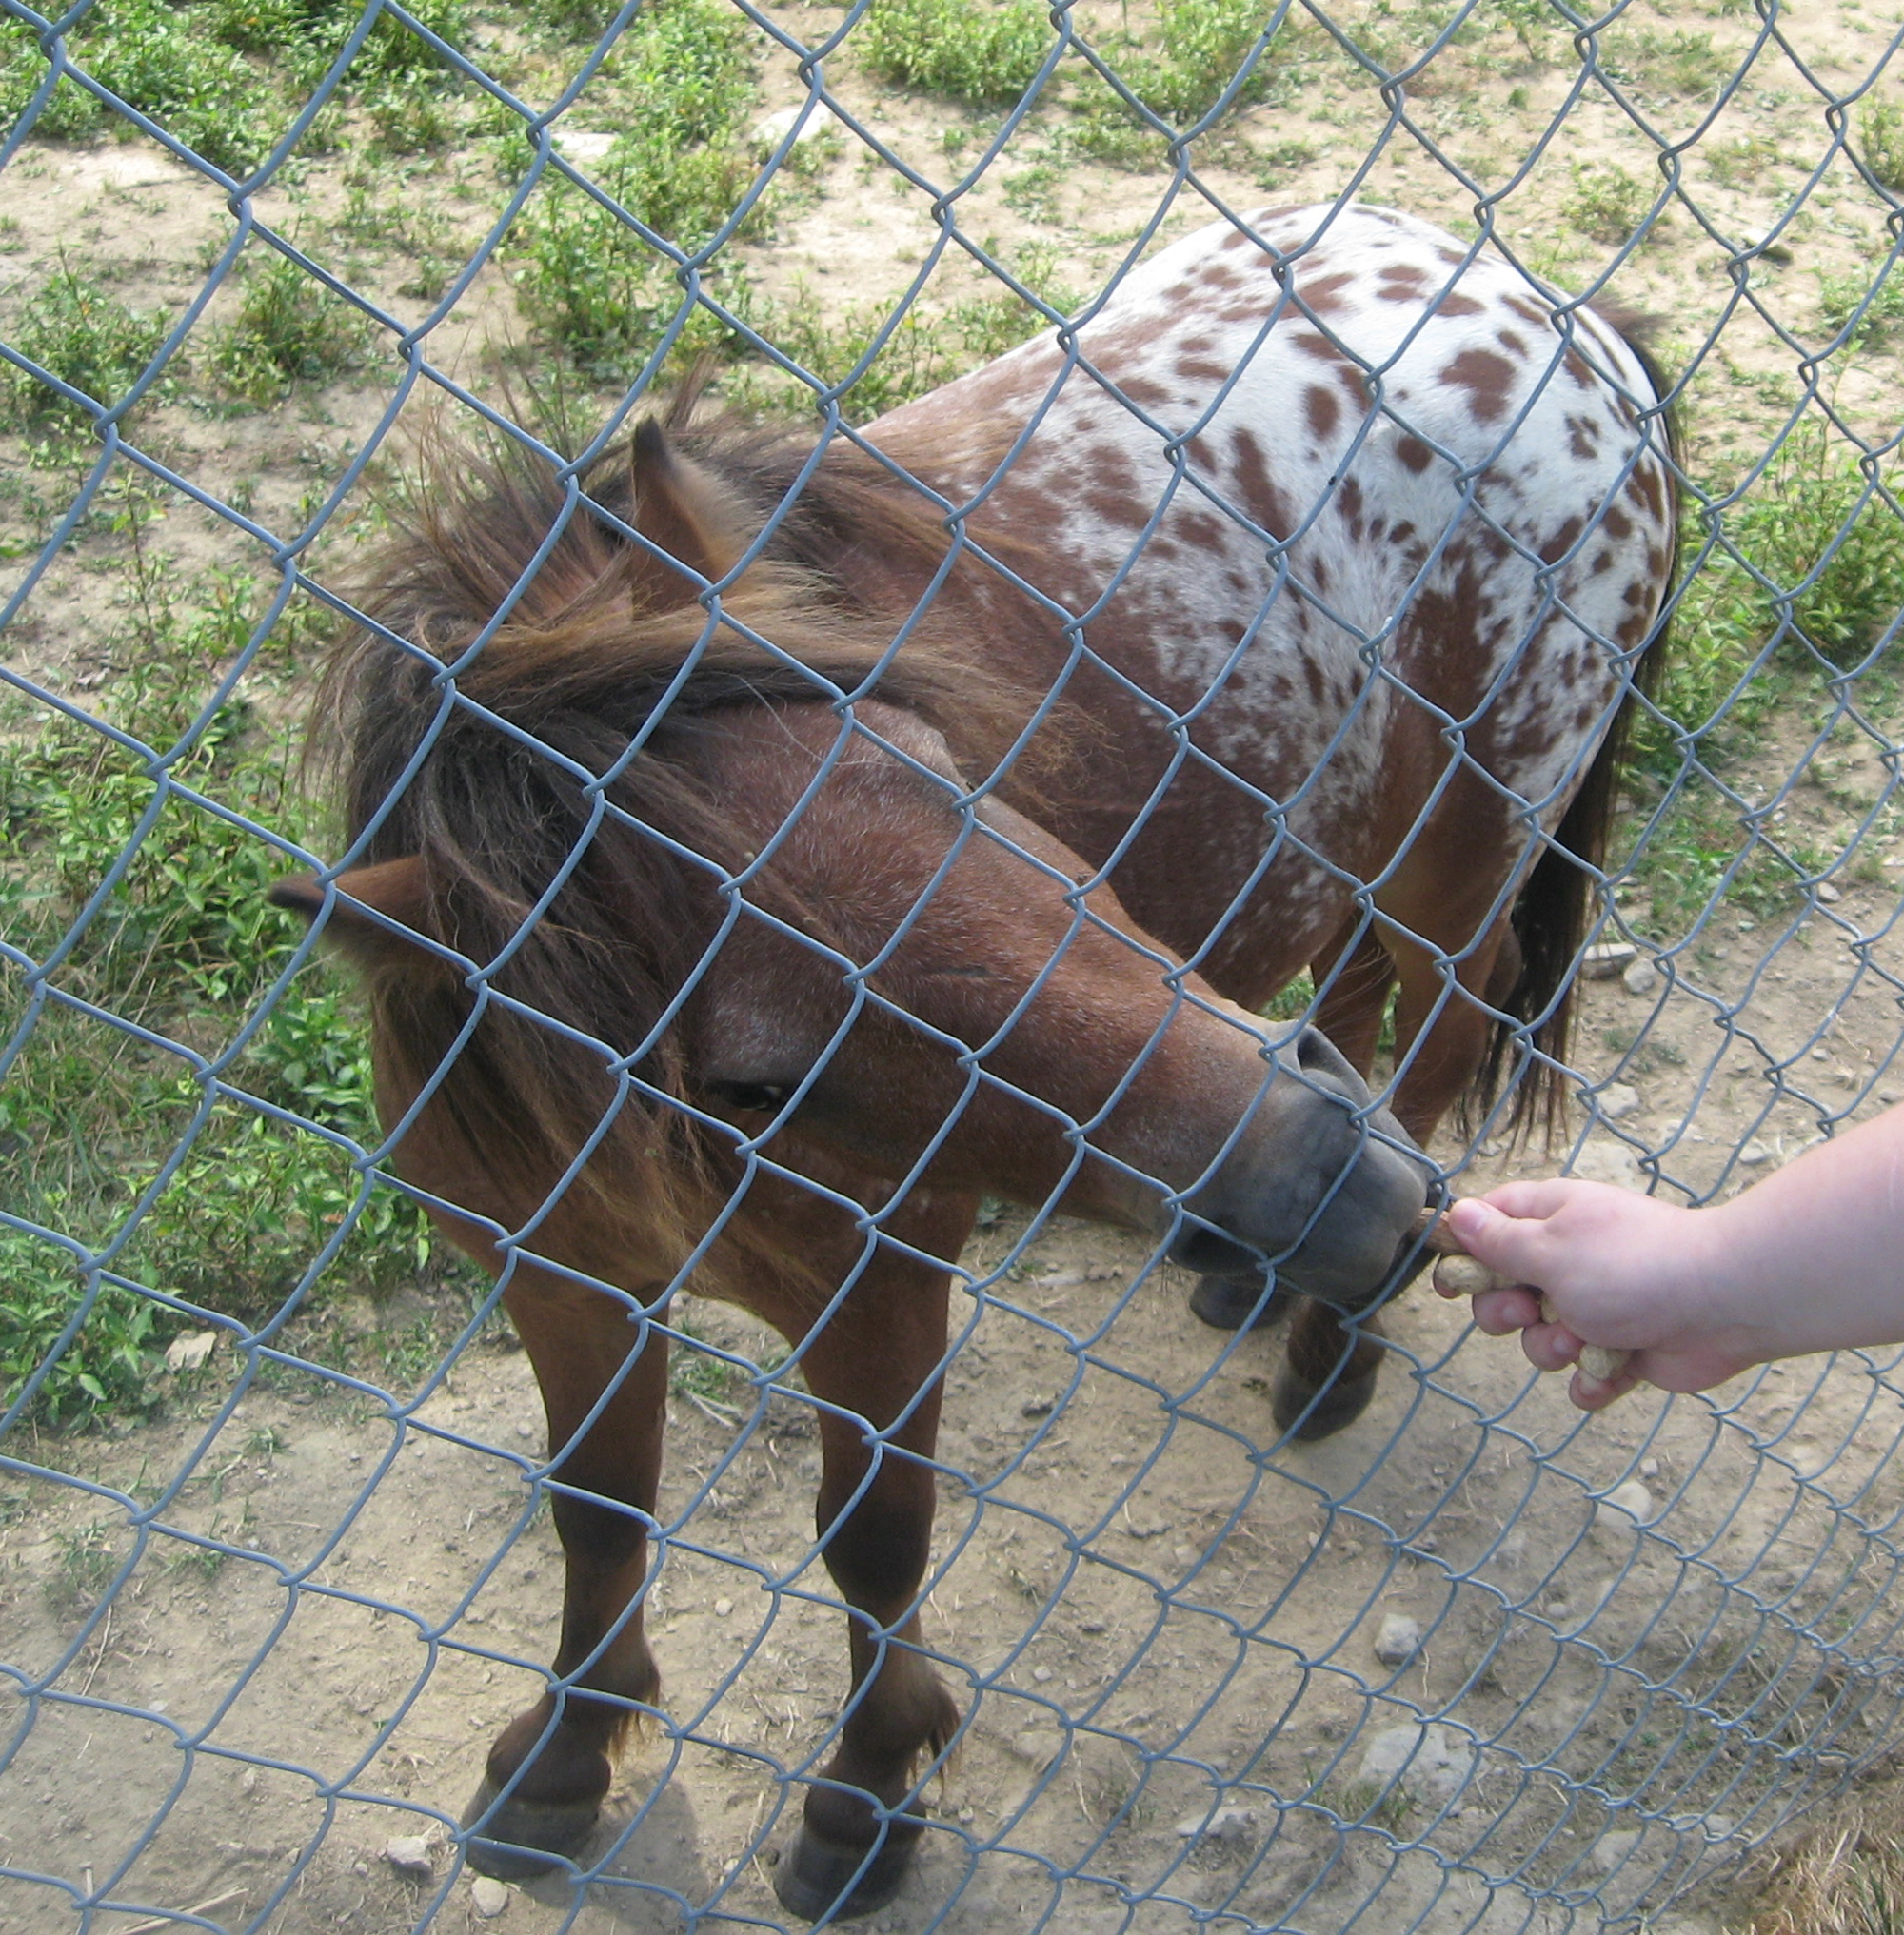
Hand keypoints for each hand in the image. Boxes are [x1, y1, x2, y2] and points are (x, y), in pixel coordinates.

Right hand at [1442, 1181, 1757, 1408]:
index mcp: (1551, 1219)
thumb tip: (1458, 1213)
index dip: (1465, 1251)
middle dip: (1506, 1313)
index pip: (1488, 1224)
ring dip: (1551, 1347)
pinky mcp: (1621, 1349)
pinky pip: (1582, 1374)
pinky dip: (1591, 1380)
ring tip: (1582, 1340)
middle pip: (1504, 1291)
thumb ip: (1498, 1240)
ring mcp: (1597, 1306)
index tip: (1452, 1280)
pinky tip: (1607, 1370)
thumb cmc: (1632, 1266)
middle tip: (1527, 1311)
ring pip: (1539, 1339)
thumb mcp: (1550, 1249)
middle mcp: (1569, 1261)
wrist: (1724, 1304)